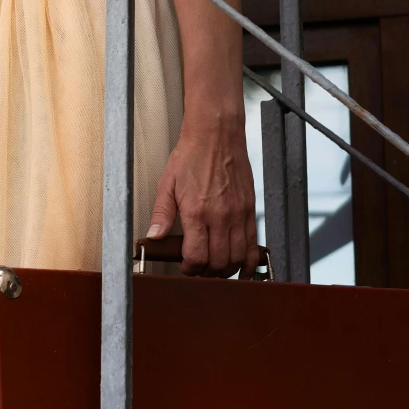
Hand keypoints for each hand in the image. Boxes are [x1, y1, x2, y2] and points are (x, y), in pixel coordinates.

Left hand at [146, 110, 258, 274]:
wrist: (217, 135)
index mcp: (197, 212)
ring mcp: (239, 215)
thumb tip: (154, 236)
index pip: (196, 257)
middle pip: (218, 263)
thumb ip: (162, 214)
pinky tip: (242, 267)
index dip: (189, 269)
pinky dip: (249, 261)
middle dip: (207, 273)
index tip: (185, 267)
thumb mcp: (167, 184)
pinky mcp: (250, 210)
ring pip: (239, 258)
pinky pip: (254, 245)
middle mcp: (221, 217)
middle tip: (199, 269)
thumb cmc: (191, 156)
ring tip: (217, 269)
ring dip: (227, 270)